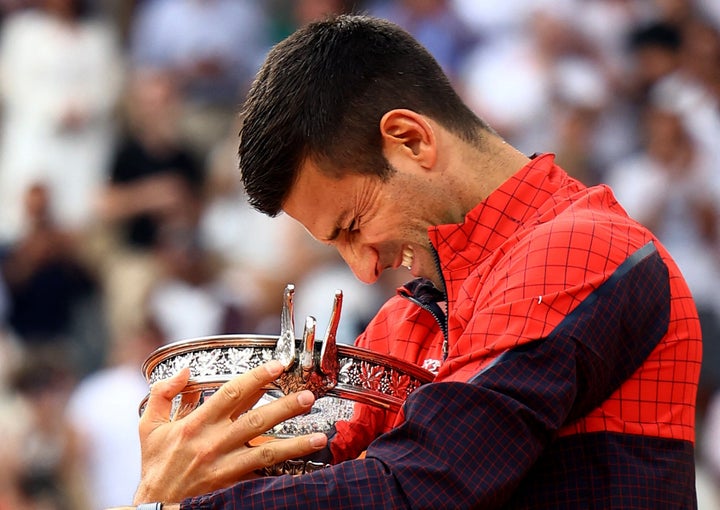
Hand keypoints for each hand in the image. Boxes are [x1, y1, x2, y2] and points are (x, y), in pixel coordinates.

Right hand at [133, 360, 327, 503]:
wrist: (155, 505)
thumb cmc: (155, 463)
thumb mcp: (149, 425)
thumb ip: (163, 393)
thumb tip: (185, 371)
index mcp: (196, 423)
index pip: (232, 393)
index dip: (257, 377)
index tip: (278, 366)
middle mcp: (214, 442)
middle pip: (256, 420)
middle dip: (285, 407)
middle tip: (308, 396)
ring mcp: (225, 465)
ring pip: (266, 452)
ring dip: (295, 443)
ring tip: (319, 436)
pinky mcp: (232, 484)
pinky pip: (262, 476)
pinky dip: (283, 471)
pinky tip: (303, 465)